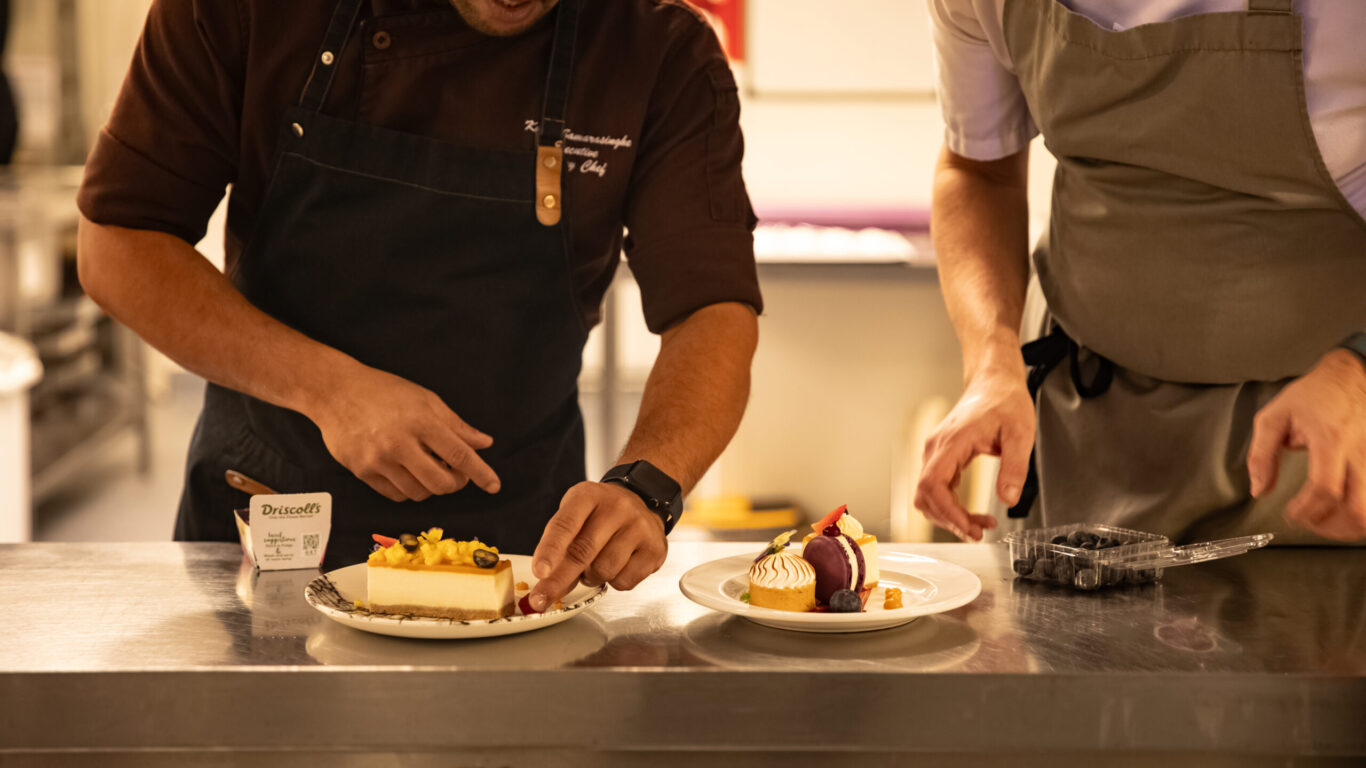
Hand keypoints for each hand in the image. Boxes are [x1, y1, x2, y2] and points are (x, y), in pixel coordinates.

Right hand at [308, 364, 500, 501]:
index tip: (494, 485)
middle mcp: (399, 443)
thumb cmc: (382, 390)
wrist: (334, 391)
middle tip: (456, 473)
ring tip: (429, 468)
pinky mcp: (362, 471)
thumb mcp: (425, 399)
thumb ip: (456, 424)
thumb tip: (483, 443)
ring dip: (431, 487)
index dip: (480, 473)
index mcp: (420, 421)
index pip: (459, 454)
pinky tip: (409, 474)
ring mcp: (378, 460)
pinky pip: (396, 495)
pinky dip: (409, 490)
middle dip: (456, 483)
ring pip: (419, 493)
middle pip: (441, 482)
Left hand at [528, 481, 667, 610]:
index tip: (539, 572)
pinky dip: (613, 582)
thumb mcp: (575, 517)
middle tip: (542, 599)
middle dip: (559, 580)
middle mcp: (617, 507)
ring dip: (591, 577)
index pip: (565, 524)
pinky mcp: (655, 549)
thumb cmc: (600, 514)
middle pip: (583, 551)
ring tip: (594, 565)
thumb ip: (560, 546)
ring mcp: (639, 527)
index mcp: (589, 495)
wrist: (641, 504)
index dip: (550, 550)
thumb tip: (547, 584)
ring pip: (604, 569)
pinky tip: (616, 566)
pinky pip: (625, 581)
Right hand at [915, 366, 1033, 540]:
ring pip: (928, 495)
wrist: (994, 384)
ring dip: (949, 516)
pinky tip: (972, 513)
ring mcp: (936, 453)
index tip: (969, 528)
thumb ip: (1015, 467)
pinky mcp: (942, 457)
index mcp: (951, 441)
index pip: (932, 484)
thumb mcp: (1020, 434)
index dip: (947, 512)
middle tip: (978, 533)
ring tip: (979, 526)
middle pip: (925, 495)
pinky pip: (937, 488)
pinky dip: (951, 506)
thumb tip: (1008, 499)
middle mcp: (936, 448)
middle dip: (949, 520)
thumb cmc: (1005, 402)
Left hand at [1248, 349, 1365, 540]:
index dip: (1307, 510)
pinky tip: (1343, 510)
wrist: (1351, 375)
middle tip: (1310, 523)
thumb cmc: (1313, 395)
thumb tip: (1259, 490)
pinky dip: (1361, 513)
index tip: (1291, 514)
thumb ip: (1262, 455)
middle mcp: (1360, 453)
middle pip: (1359, 508)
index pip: (1325, 488)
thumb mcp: (1274, 417)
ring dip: (1349, 525)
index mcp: (1331, 440)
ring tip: (1326, 522)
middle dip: (1331, 527)